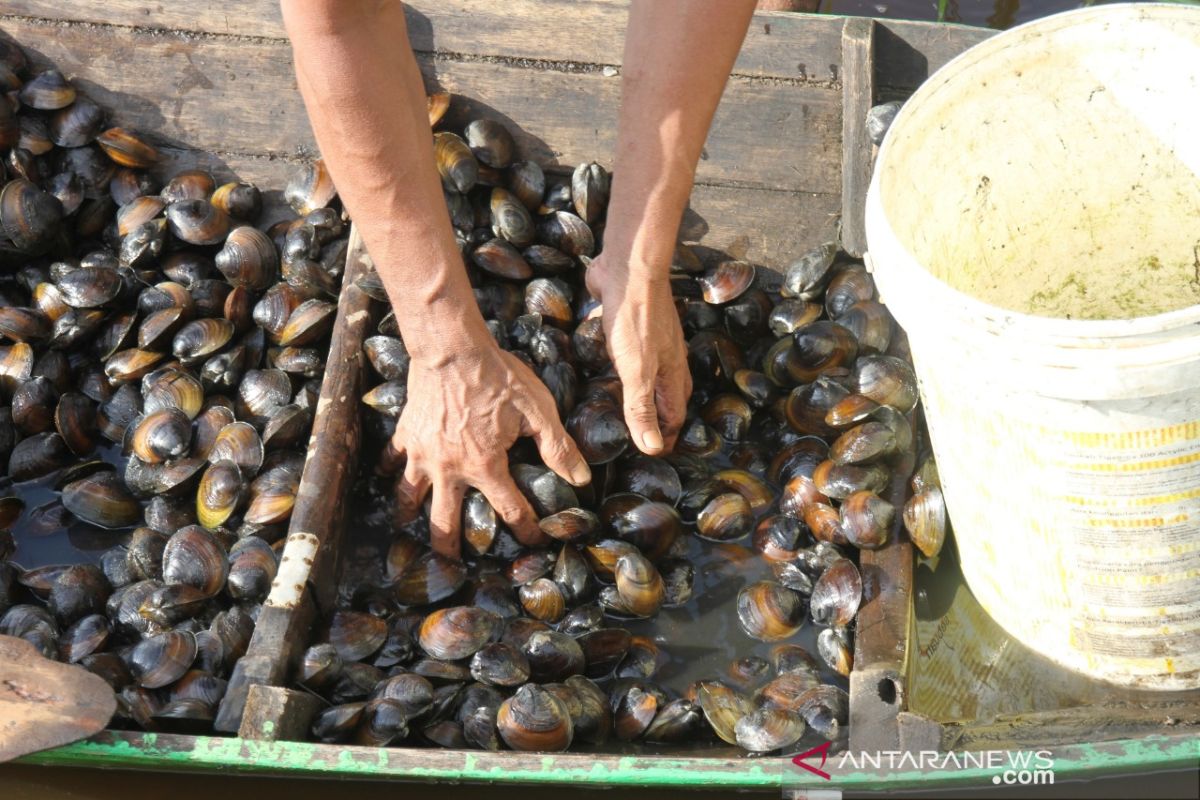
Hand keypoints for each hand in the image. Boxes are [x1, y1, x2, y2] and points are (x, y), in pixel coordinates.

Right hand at [391, 344, 591, 558]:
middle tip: (453, 566)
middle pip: (445, 522)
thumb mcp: (537, 410)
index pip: (510, 509)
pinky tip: (388, 477)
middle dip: (450, 549)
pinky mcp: (406, 434)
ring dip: (411, 516)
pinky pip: (394, 460)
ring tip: (411, 530)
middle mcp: (449, 469)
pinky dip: (391, 471)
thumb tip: (579, 478)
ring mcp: (422, 453)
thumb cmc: (497, 376)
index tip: (535, 541)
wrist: (451, 348)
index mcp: (485, 466)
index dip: (526, 529)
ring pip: (410, 496)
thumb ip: (557, 447)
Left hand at [586, 255, 691, 454]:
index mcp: (671, 374)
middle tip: (641, 437)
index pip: (673, 416)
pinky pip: (629, 354)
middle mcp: (665, 359)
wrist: (628, 268)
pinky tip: (608, 371)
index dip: (664, 437)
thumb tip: (652, 449)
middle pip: (666, 397)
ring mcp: (648, 341)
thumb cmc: (635, 319)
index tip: (653, 455)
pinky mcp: (629, 326)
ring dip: (641, 394)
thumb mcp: (637, 371)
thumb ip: (641, 409)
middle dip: (658, 420)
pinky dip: (623, 369)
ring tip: (625, 411)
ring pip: (649, 376)